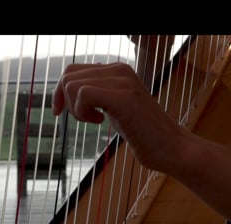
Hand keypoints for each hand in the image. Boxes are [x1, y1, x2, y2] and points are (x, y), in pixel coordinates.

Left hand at [51, 62, 185, 171]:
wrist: (170, 147)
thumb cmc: (141, 132)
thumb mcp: (114, 107)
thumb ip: (96, 94)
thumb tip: (68, 88)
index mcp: (116, 70)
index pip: (72, 70)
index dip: (59, 92)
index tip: (60, 113)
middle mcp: (119, 69)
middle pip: (68, 76)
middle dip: (65, 101)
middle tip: (84, 118)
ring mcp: (122, 81)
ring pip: (72, 85)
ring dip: (75, 108)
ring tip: (96, 120)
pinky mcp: (123, 97)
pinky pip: (83, 94)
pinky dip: (83, 112)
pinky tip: (100, 121)